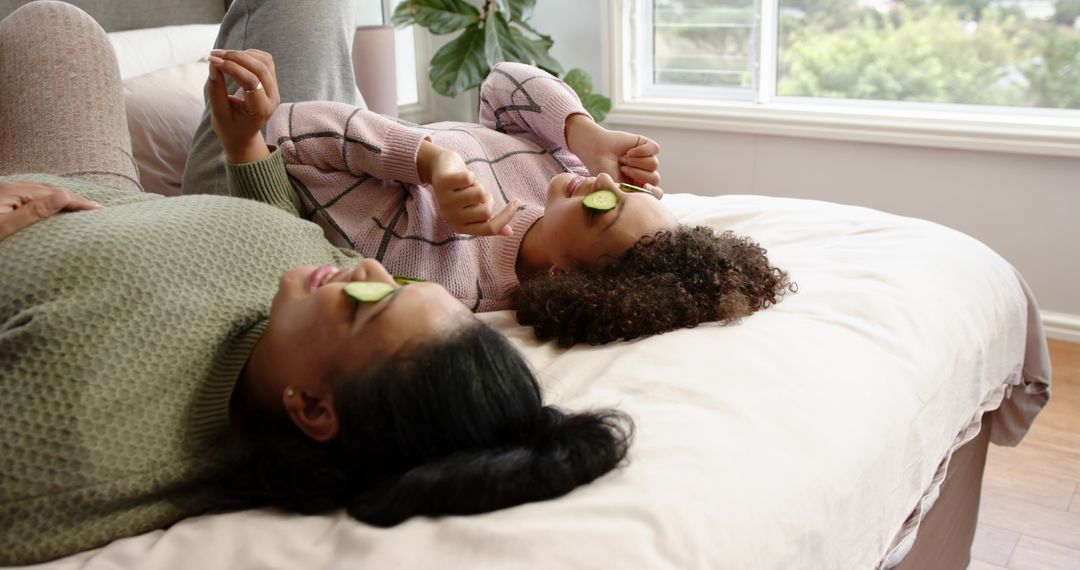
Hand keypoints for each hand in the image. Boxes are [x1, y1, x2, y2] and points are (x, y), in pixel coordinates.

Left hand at [0, 181, 101, 241]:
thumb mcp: (6, 226)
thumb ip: (34, 211)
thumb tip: (64, 196)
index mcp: (11, 191)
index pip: (52, 193)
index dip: (76, 201)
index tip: (98, 208)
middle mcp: (10, 188)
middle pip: (48, 190)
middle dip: (73, 198)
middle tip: (95, 207)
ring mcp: (6, 193)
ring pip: (41, 192)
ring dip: (62, 198)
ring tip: (80, 206)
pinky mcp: (3, 200)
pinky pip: (32, 196)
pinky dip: (49, 200)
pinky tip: (55, 205)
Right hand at [208, 49, 280, 163]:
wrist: (243, 134)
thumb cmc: (229, 127)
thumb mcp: (219, 113)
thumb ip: (216, 89)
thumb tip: (213, 63)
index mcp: (261, 110)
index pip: (250, 81)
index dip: (231, 67)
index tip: (212, 61)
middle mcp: (273, 98)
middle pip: (260, 68)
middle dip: (236, 57)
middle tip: (214, 54)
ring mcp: (275, 89)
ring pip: (265, 61)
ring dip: (243, 54)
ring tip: (222, 56)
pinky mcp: (272, 82)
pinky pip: (265, 61)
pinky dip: (250, 54)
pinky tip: (234, 58)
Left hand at [418, 142, 517, 236]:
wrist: (440, 169)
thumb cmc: (462, 191)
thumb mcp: (476, 208)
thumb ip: (490, 221)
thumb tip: (510, 233)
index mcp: (459, 227)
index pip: (490, 228)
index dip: (507, 216)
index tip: (516, 202)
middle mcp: (450, 217)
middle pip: (487, 211)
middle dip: (488, 197)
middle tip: (476, 192)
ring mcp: (444, 201)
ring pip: (480, 194)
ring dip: (478, 185)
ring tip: (467, 184)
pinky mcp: (442, 183)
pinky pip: (469, 178)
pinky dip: (470, 174)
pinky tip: (461, 175)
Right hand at [566, 114, 663, 195]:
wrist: (596, 151)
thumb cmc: (602, 170)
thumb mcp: (613, 188)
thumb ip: (627, 197)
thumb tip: (642, 200)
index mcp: (640, 187)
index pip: (657, 193)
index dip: (654, 192)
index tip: (645, 187)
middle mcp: (646, 174)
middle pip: (655, 178)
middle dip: (636, 174)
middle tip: (622, 169)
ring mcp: (647, 159)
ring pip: (654, 164)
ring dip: (635, 162)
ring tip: (622, 160)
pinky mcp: (647, 145)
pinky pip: (654, 149)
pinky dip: (641, 151)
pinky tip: (629, 151)